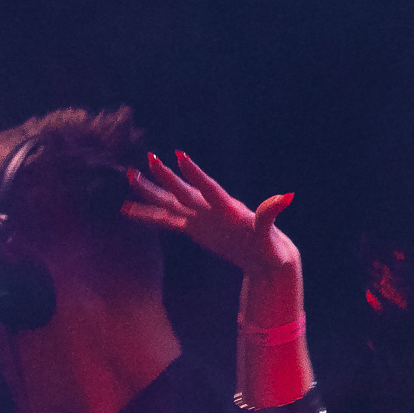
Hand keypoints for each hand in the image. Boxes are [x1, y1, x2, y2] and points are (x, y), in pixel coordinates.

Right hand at [122, 150, 297, 275]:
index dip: (195, 173)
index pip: (209, 188)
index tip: (179, 155)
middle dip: (167, 177)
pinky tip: (127, 210)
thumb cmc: (269, 247)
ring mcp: (199, 216)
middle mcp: (210, 208)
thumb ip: (270, 214)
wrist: (263, 257)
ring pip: (170, 201)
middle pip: (184, 190)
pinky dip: (147, 216)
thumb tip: (286, 197)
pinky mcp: (193, 228)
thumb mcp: (269, 235)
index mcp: (227, 207)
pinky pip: (165, 221)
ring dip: (150, 190)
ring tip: (129, 176)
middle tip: (149, 158)